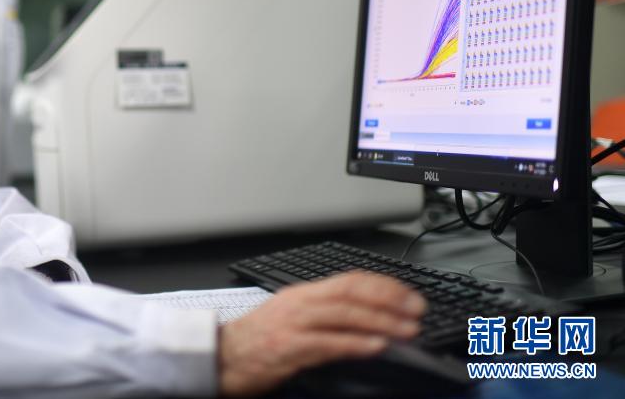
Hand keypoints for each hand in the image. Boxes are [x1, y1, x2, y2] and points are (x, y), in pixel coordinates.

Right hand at [217, 272, 425, 395]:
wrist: (220, 356)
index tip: (408, 294)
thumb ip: (322, 314)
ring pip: (343, 315)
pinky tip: (376, 346)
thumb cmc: (255, 341)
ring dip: (380, 322)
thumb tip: (362, 318)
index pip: (348, 280)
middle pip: (350, 294)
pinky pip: (327, 343)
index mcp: (302, 294)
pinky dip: (354, 343)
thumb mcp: (289, 317)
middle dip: (389, 300)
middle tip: (417, 310)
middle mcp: (299, 304)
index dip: (382, 285)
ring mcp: (292, 324)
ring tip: (406, 330)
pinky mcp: (287, 348)